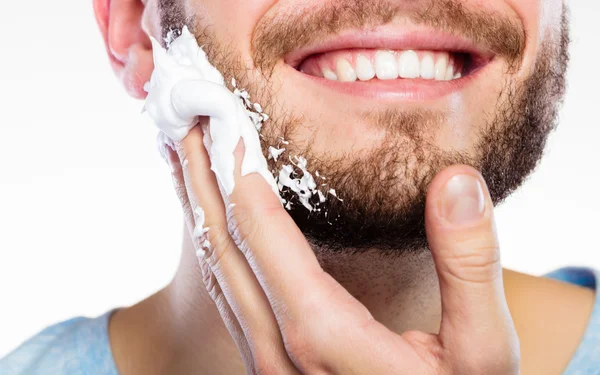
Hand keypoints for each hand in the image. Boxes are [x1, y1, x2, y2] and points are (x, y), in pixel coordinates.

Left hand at [160, 124, 519, 374]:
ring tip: (186, 163)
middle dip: (205, 185)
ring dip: (200, 213)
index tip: (228, 124)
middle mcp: (281, 355)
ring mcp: (268, 367)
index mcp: (326, 339)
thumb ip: (469, 265)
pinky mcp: (270, 370)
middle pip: (225, 253)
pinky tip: (211, 225)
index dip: (242, 180)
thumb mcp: (483, 348)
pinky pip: (228, 300)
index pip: (265, 242)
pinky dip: (213, 250)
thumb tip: (456, 182)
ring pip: (217, 277)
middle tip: (189, 128)